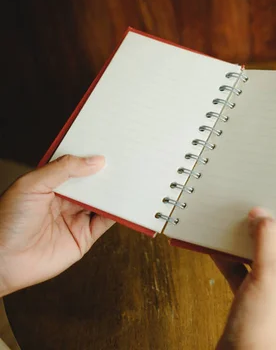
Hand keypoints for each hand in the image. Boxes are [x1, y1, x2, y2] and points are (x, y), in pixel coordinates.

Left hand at [0, 155, 114, 295]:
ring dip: (116, 192)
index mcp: (50, 183)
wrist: (2, 261)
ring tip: (131, 178)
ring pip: (103, 201)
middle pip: (93, 183)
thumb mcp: (32, 185)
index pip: (75, 165)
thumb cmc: (7, 221)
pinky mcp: (85, 237)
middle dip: (108, 173)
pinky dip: (119, 213)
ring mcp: (76, 218)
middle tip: (126, 160)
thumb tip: (95, 160)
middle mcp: (65, 200)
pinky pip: (106, 222)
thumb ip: (63, 169)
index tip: (109, 146)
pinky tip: (127, 203)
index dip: (91, 156)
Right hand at [213, 208, 275, 349]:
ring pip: (259, 257)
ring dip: (244, 241)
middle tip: (249, 204)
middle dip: (264, 226)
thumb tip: (263, 214)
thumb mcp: (270, 273)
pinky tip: (215, 246)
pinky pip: (242, 273)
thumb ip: (268, 239)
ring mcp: (273, 293)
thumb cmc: (265, 327)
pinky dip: (230, 260)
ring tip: (230, 221)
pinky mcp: (252, 302)